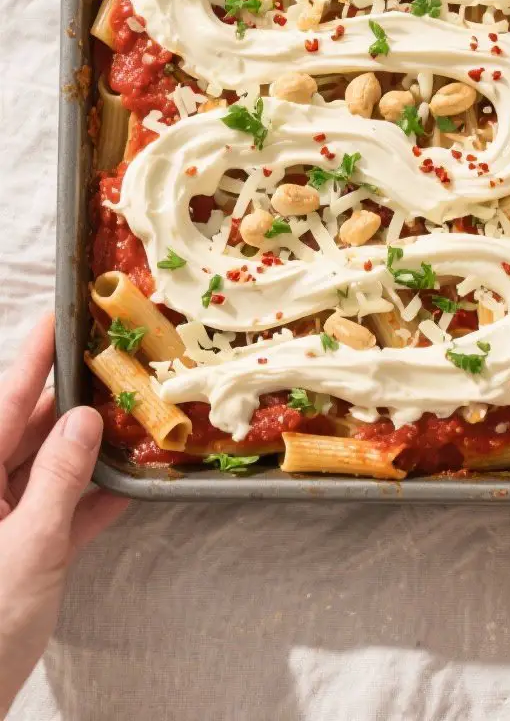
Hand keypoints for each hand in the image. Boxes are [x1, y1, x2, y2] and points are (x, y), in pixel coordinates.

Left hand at [0, 314, 126, 716]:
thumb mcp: (27, 548)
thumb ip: (56, 479)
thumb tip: (83, 418)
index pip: (3, 399)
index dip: (33, 356)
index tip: (61, 314)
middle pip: (25, 430)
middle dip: (72, 402)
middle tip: (117, 367)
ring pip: (43, 471)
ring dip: (86, 453)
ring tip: (133, 418)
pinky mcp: (15, 558)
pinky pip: (54, 515)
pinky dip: (88, 503)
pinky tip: (129, 487)